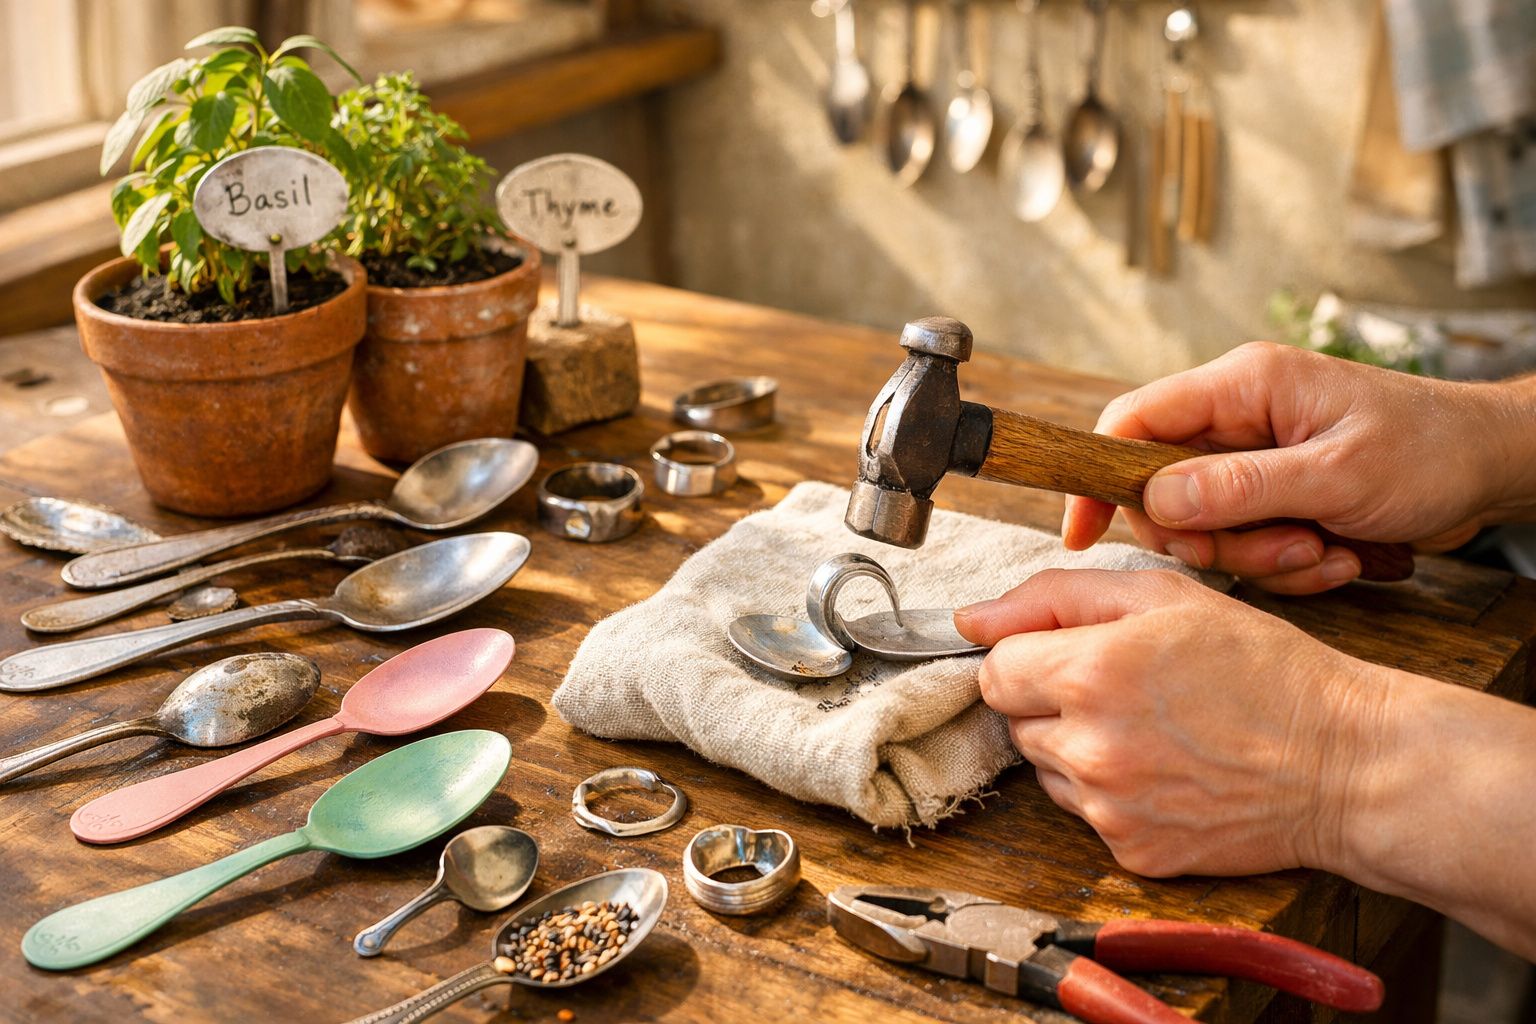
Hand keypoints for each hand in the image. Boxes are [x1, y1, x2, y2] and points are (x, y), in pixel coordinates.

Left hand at [954, 568, 1390, 876]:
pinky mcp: (1130, 851)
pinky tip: (1167, 771)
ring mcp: (1108, 807)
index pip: (994, 670)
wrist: (1345, 763)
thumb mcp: (1164, 596)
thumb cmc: (1263, 669)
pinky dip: (1111, 793)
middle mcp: (1088, 747)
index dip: (1030, 655)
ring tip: (1153, 729)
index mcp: (1089, 674)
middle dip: (1053, 700)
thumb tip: (970, 617)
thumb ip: (1054, 596)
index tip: (1074, 653)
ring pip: (1046, 767)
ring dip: (1077, 746)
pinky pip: (1085, 813)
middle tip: (1126, 687)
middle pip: (1015, 720)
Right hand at [1062, 343, 1534, 593]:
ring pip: (1207, 528)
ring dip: (1262, 558)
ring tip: (1325, 550)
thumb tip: (1153, 500)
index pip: (1133, 421)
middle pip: (1165, 491)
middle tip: (1280, 549)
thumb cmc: (1431, 450)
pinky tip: (1339, 556)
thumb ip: (1241, 487)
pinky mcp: (1275, 497)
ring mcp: (1255, 460)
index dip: (1097, 476)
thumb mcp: (1337, 474)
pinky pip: (1247, 546)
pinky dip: (1287, 565)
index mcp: (1243, 386)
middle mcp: (1238, 419)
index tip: (1083, 535)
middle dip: (1216, 539)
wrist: (1493, 468)